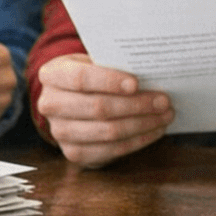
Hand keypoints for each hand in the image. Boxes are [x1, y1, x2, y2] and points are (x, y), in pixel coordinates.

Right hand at [35, 53, 172, 167]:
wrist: (71, 100)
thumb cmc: (90, 75)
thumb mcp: (93, 61)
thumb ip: (113, 64)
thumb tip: (151, 72)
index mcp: (52, 75)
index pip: (81, 78)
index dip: (110, 81)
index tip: (136, 83)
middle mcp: (50, 105)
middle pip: (98, 108)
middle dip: (136, 105)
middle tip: (164, 100)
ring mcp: (60, 132)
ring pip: (108, 131)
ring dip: (142, 124)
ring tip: (165, 115)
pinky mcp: (74, 153)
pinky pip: (112, 150)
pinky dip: (138, 140)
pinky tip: (155, 130)